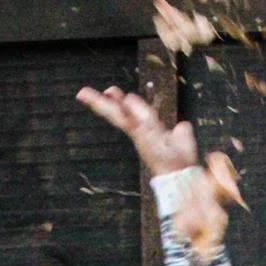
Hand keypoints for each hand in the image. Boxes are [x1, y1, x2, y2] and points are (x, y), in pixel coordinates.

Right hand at [75, 86, 197, 175]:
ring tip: (84, 94)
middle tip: (83, 93)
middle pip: (118, 112)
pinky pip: (129, 119)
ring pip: (117, 114)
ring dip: (102, 104)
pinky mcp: (140, 135)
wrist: (181, 174)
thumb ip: (180, 132)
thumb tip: (182, 126)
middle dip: (102, 103)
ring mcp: (138, 133)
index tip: (110, 91)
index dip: (124, 100)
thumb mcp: (181, 139)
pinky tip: (111, 96)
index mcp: (148, 128)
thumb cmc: (181, 161)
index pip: (132, 110)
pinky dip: (121, 109)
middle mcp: (140, 130)